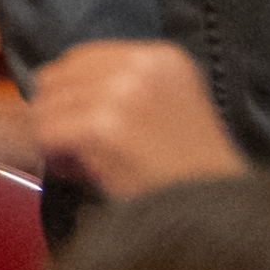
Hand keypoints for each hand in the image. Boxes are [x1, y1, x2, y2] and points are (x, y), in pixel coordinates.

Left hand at [18, 35, 259, 199]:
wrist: (221, 214)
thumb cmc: (192, 172)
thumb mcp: (170, 107)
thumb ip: (124, 86)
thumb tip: (53, 87)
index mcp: (162, 56)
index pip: (81, 58)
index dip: (72, 94)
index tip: (80, 123)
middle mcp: (142, 65)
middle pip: (59, 78)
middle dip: (60, 114)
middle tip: (76, 149)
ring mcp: (123, 94)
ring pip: (48, 106)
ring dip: (56, 137)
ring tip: (82, 164)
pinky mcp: (105, 127)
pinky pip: (48, 133)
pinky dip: (55, 157)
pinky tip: (80, 174)